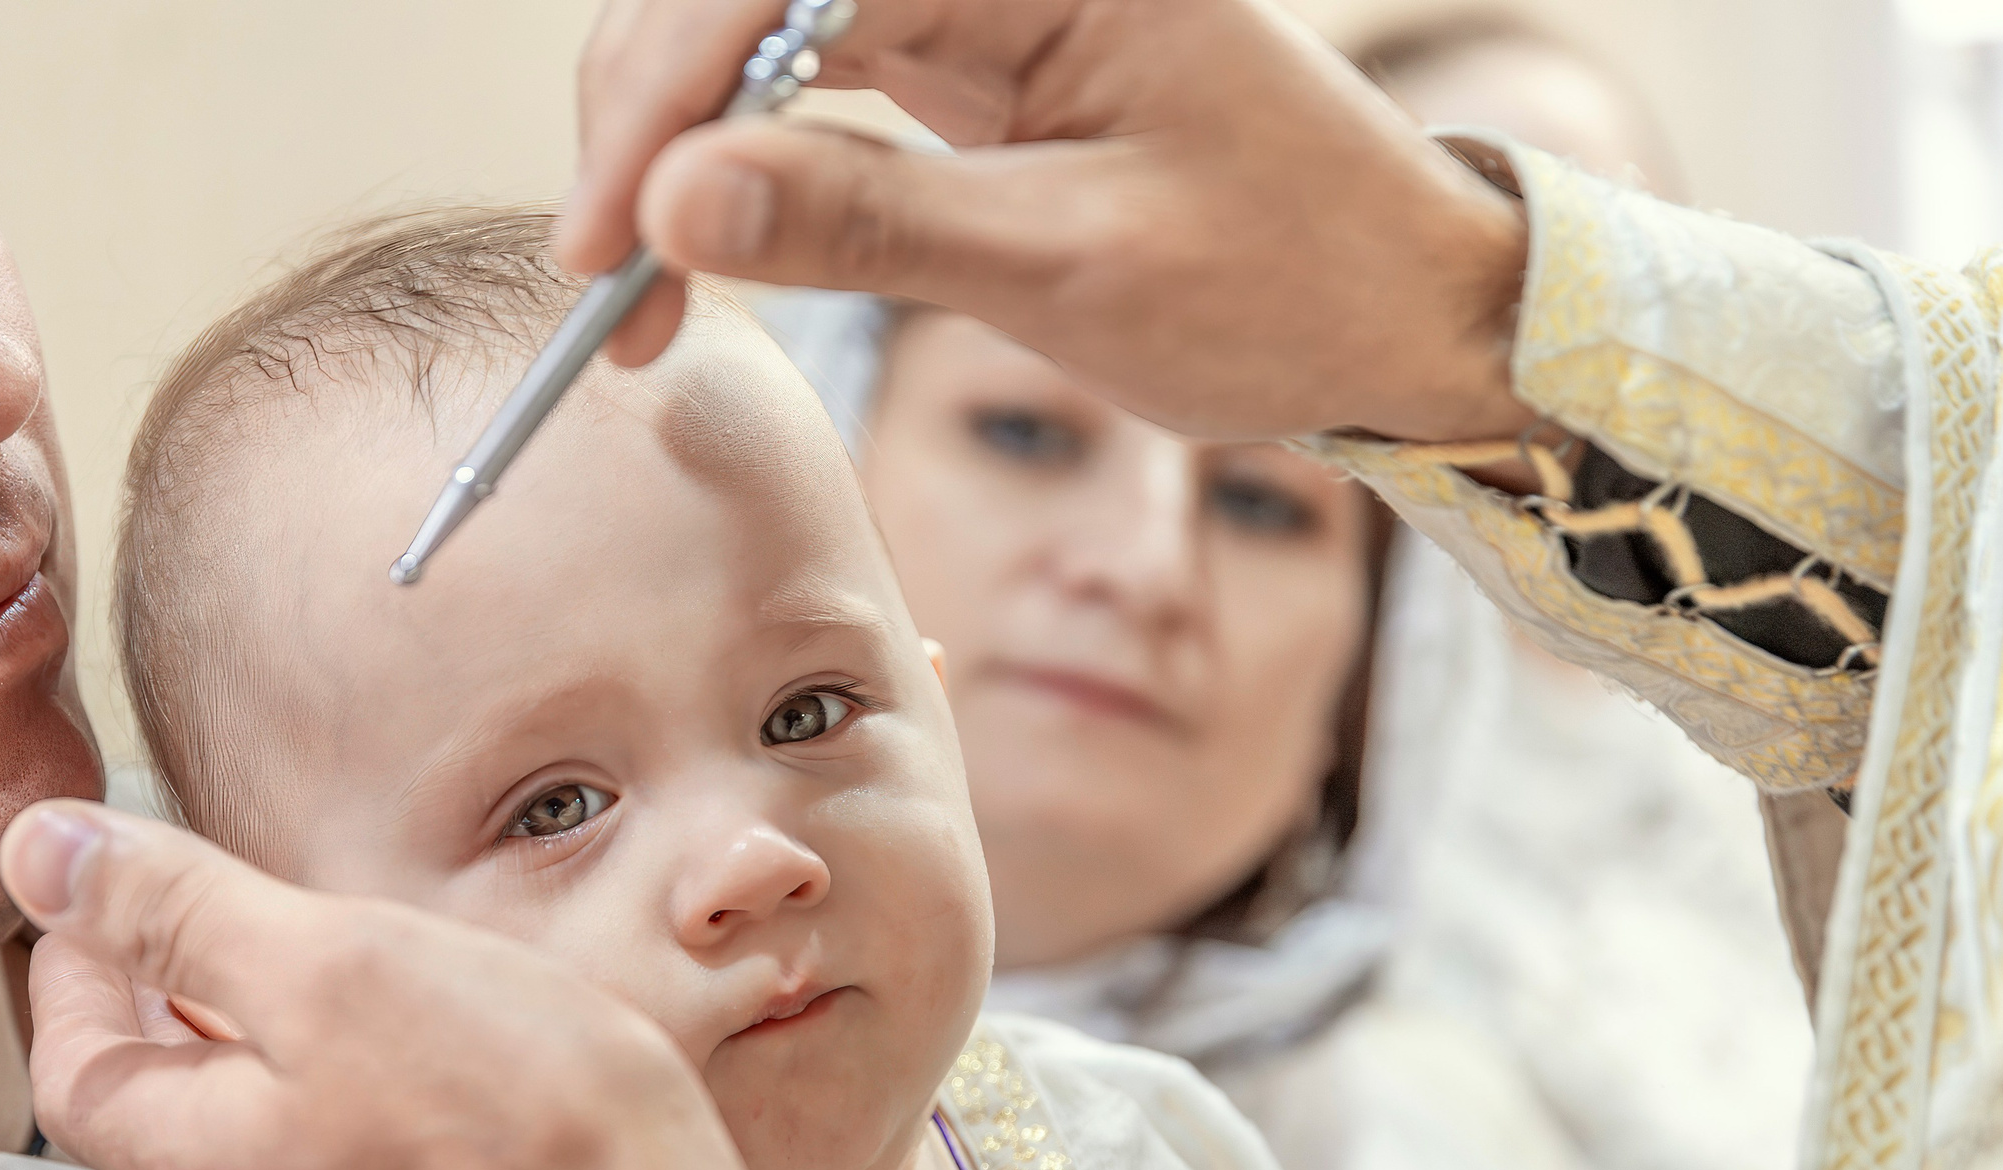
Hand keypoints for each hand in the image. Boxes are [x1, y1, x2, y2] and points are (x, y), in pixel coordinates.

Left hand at [0, 800, 772, 1169]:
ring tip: (295, 970)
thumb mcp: (335, 970)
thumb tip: (36, 851)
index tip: (93, 885)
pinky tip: (405, 1060)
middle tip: (178, 914)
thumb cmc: (521, 1132)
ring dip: (243, 1051)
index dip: (74, 955)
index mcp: (197, 1157)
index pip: (71, 1056)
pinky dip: (328, 1100)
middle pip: (150, 1108)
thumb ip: (182, 913)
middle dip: (150, 1001)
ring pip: (242, 1145)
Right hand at [560, 0, 1535, 444]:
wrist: (1398, 305)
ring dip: (673, 145)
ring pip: (754, 29)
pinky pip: (803, 81)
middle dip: (645, 119)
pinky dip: (734, 164)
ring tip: (636, 288)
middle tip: (605, 282)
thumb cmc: (1283, 281)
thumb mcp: (1073, 267)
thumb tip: (674, 202)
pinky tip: (697, 245)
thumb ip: (869, 225)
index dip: (666, 94)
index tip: (607, 236)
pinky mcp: (962, 56)